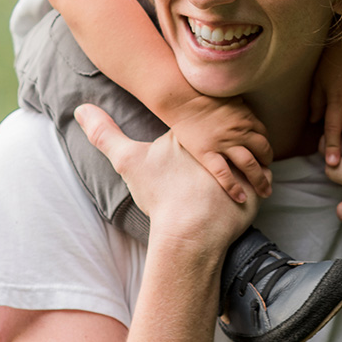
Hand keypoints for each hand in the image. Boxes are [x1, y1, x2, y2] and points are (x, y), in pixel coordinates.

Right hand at [75, 104, 258, 245]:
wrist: (188, 232)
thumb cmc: (161, 196)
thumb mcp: (128, 161)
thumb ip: (104, 133)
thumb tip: (79, 108)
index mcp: (193, 131)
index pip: (201, 118)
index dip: (199, 127)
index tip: (193, 141)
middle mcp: (221, 141)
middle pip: (228, 132)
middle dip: (226, 139)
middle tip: (216, 163)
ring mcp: (242, 162)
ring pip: (249, 153)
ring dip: (245, 160)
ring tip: (235, 175)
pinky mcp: (257, 183)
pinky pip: (263, 177)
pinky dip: (257, 182)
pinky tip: (246, 191)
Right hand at [146, 93, 271, 204]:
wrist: (183, 99)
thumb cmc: (204, 95)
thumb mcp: (230, 99)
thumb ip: (241, 110)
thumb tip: (247, 117)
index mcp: (246, 118)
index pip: (263, 136)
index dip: (265, 148)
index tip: (264, 157)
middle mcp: (239, 132)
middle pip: (262, 151)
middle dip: (267, 165)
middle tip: (269, 177)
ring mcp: (224, 144)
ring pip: (249, 165)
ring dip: (260, 179)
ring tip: (265, 192)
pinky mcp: (207, 153)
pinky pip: (224, 174)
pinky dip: (234, 188)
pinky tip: (241, 198)